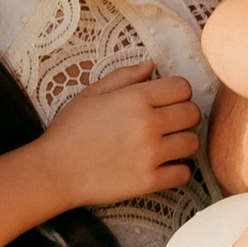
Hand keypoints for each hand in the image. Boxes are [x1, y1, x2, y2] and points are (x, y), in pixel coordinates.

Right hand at [37, 66, 200, 209]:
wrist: (54, 170)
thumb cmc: (70, 129)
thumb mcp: (92, 93)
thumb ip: (125, 76)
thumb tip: (152, 66)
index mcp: (135, 98)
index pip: (183, 87)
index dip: (178, 92)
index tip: (167, 101)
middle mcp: (148, 124)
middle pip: (192, 113)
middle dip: (184, 115)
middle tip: (169, 123)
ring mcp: (150, 154)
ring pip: (192, 143)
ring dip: (183, 142)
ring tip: (167, 144)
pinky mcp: (148, 181)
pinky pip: (183, 174)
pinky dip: (178, 170)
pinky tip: (164, 166)